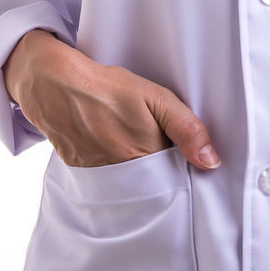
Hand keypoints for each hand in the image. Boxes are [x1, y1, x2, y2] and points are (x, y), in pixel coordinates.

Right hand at [3, 30, 221, 171]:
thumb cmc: (108, 88)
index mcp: (145, 158)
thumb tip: (211, 162)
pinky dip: (111, 168)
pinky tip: (109, 144)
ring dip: (134, 170)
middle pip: (150, 184)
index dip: (179, 166)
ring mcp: (99, 176)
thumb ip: (187, 128)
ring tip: (129, 140)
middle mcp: (122, 174)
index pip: (173, 178)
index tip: (181, 155)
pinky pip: (104, 180)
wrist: (58, 86)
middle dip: (157, 170)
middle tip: (152, 142)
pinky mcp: (81, 173)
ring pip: (128, 184)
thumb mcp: (156, 98)